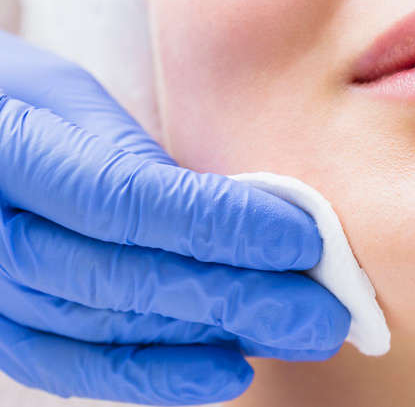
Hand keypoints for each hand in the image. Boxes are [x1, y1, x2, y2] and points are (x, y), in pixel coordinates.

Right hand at [0, 31, 349, 404]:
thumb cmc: (17, 96)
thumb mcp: (70, 97)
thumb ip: (135, 157)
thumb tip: (234, 214)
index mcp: (15, 152)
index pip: (133, 200)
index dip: (223, 224)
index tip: (302, 239)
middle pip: (130, 278)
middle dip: (239, 297)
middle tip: (325, 312)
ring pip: (111, 328)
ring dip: (213, 337)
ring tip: (294, 336)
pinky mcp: (0, 324)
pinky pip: (74, 364)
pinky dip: (152, 375)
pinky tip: (225, 371)